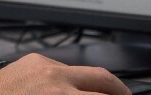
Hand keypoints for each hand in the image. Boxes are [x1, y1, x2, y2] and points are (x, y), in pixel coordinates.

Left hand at [0, 54, 130, 94]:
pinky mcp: (30, 60)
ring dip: (95, 83)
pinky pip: (60, 66)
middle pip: (103, 78)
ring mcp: (42, 65)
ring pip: (82, 71)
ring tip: (101, 93)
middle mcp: (54, 77)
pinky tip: (70, 88)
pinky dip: (70, 78)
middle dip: (119, 90)